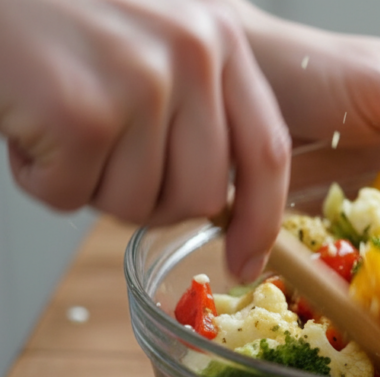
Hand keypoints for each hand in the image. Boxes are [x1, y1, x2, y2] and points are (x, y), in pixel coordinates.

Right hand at [0, 0, 289, 280]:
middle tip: (102, 158)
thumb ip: (200, 97)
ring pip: (135, 205)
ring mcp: (140, 85)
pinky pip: (70, 196)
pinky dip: (38, 176)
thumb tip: (220, 194)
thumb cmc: (53, 7)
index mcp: (219, 38)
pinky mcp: (81, 115)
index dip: (261, 219)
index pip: (266, 151)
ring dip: (86, 183)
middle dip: (150, 200)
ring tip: (57, 121)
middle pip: (202, 195)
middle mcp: (192, 56)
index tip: (247, 260)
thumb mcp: (156, 29)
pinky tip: (24, 120)